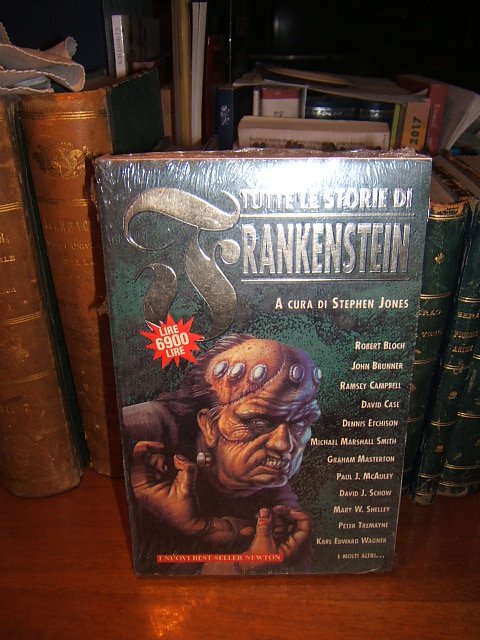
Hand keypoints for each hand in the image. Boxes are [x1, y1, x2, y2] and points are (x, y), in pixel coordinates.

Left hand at [131, 441, 250, 545]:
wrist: (191, 525)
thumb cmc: (185, 512)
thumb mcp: (186, 487)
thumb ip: (185, 468)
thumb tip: (178, 457)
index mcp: (142, 488)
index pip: (137, 459)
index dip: (147, 447)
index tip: (161, 446)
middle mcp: (142, 486)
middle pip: (145, 459)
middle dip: (160, 459)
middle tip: (169, 469)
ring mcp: (148, 485)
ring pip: (153, 462)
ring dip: (165, 463)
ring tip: (172, 476)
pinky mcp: (155, 484)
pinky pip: (159, 467)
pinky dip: (167, 467)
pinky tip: (172, 478)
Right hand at [239, 505, 310, 568]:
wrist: (247, 571)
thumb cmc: (258, 563)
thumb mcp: (262, 543)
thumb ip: (264, 525)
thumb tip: (265, 510)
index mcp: (293, 545)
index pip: (305, 527)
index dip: (301, 516)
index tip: (290, 510)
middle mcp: (290, 541)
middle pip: (294, 520)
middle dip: (283, 512)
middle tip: (273, 509)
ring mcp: (282, 538)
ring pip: (283, 520)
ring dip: (272, 515)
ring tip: (260, 515)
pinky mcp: (273, 536)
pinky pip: (273, 523)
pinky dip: (266, 521)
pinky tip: (256, 521)